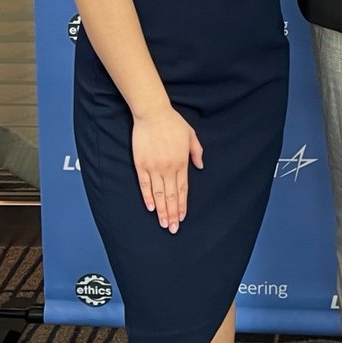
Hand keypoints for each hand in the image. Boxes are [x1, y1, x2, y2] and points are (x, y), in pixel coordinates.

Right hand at [131, 107, 203, 232]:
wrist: (153, 114)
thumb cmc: (173, 123)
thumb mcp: (191, 135)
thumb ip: (197, 152)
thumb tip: (200, 166)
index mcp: (181, 162)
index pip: (183, 189)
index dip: (182, 204)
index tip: (183, 217)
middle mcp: (168, 168)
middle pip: (171, 195)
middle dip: (173, 213)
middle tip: (174, 229)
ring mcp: (153, 167)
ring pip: (158, 194)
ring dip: (162, 210)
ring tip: (164, 224)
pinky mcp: (141, 165)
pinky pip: (144, 185)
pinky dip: (147, 198)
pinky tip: (151, 209)